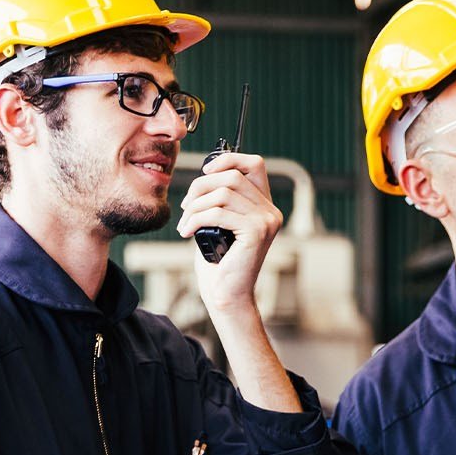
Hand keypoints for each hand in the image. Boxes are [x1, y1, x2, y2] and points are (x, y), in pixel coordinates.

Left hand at [180, 151, 282, 317]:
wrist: (226, 294)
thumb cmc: (218, 261)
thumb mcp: (219, 223)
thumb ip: (220, 198)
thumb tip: (206, 174)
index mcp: (264, 205)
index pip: (254, 164)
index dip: (228, 159)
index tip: (205, 172)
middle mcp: (270, 211)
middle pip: (232, 177)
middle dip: (201, 186)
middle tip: (186, 206)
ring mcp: (266, 221)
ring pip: (223, 193)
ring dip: (196, 206)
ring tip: (185, 222)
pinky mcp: (257, 233)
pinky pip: (218, 213)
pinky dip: (196, 219)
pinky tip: (187, 231)